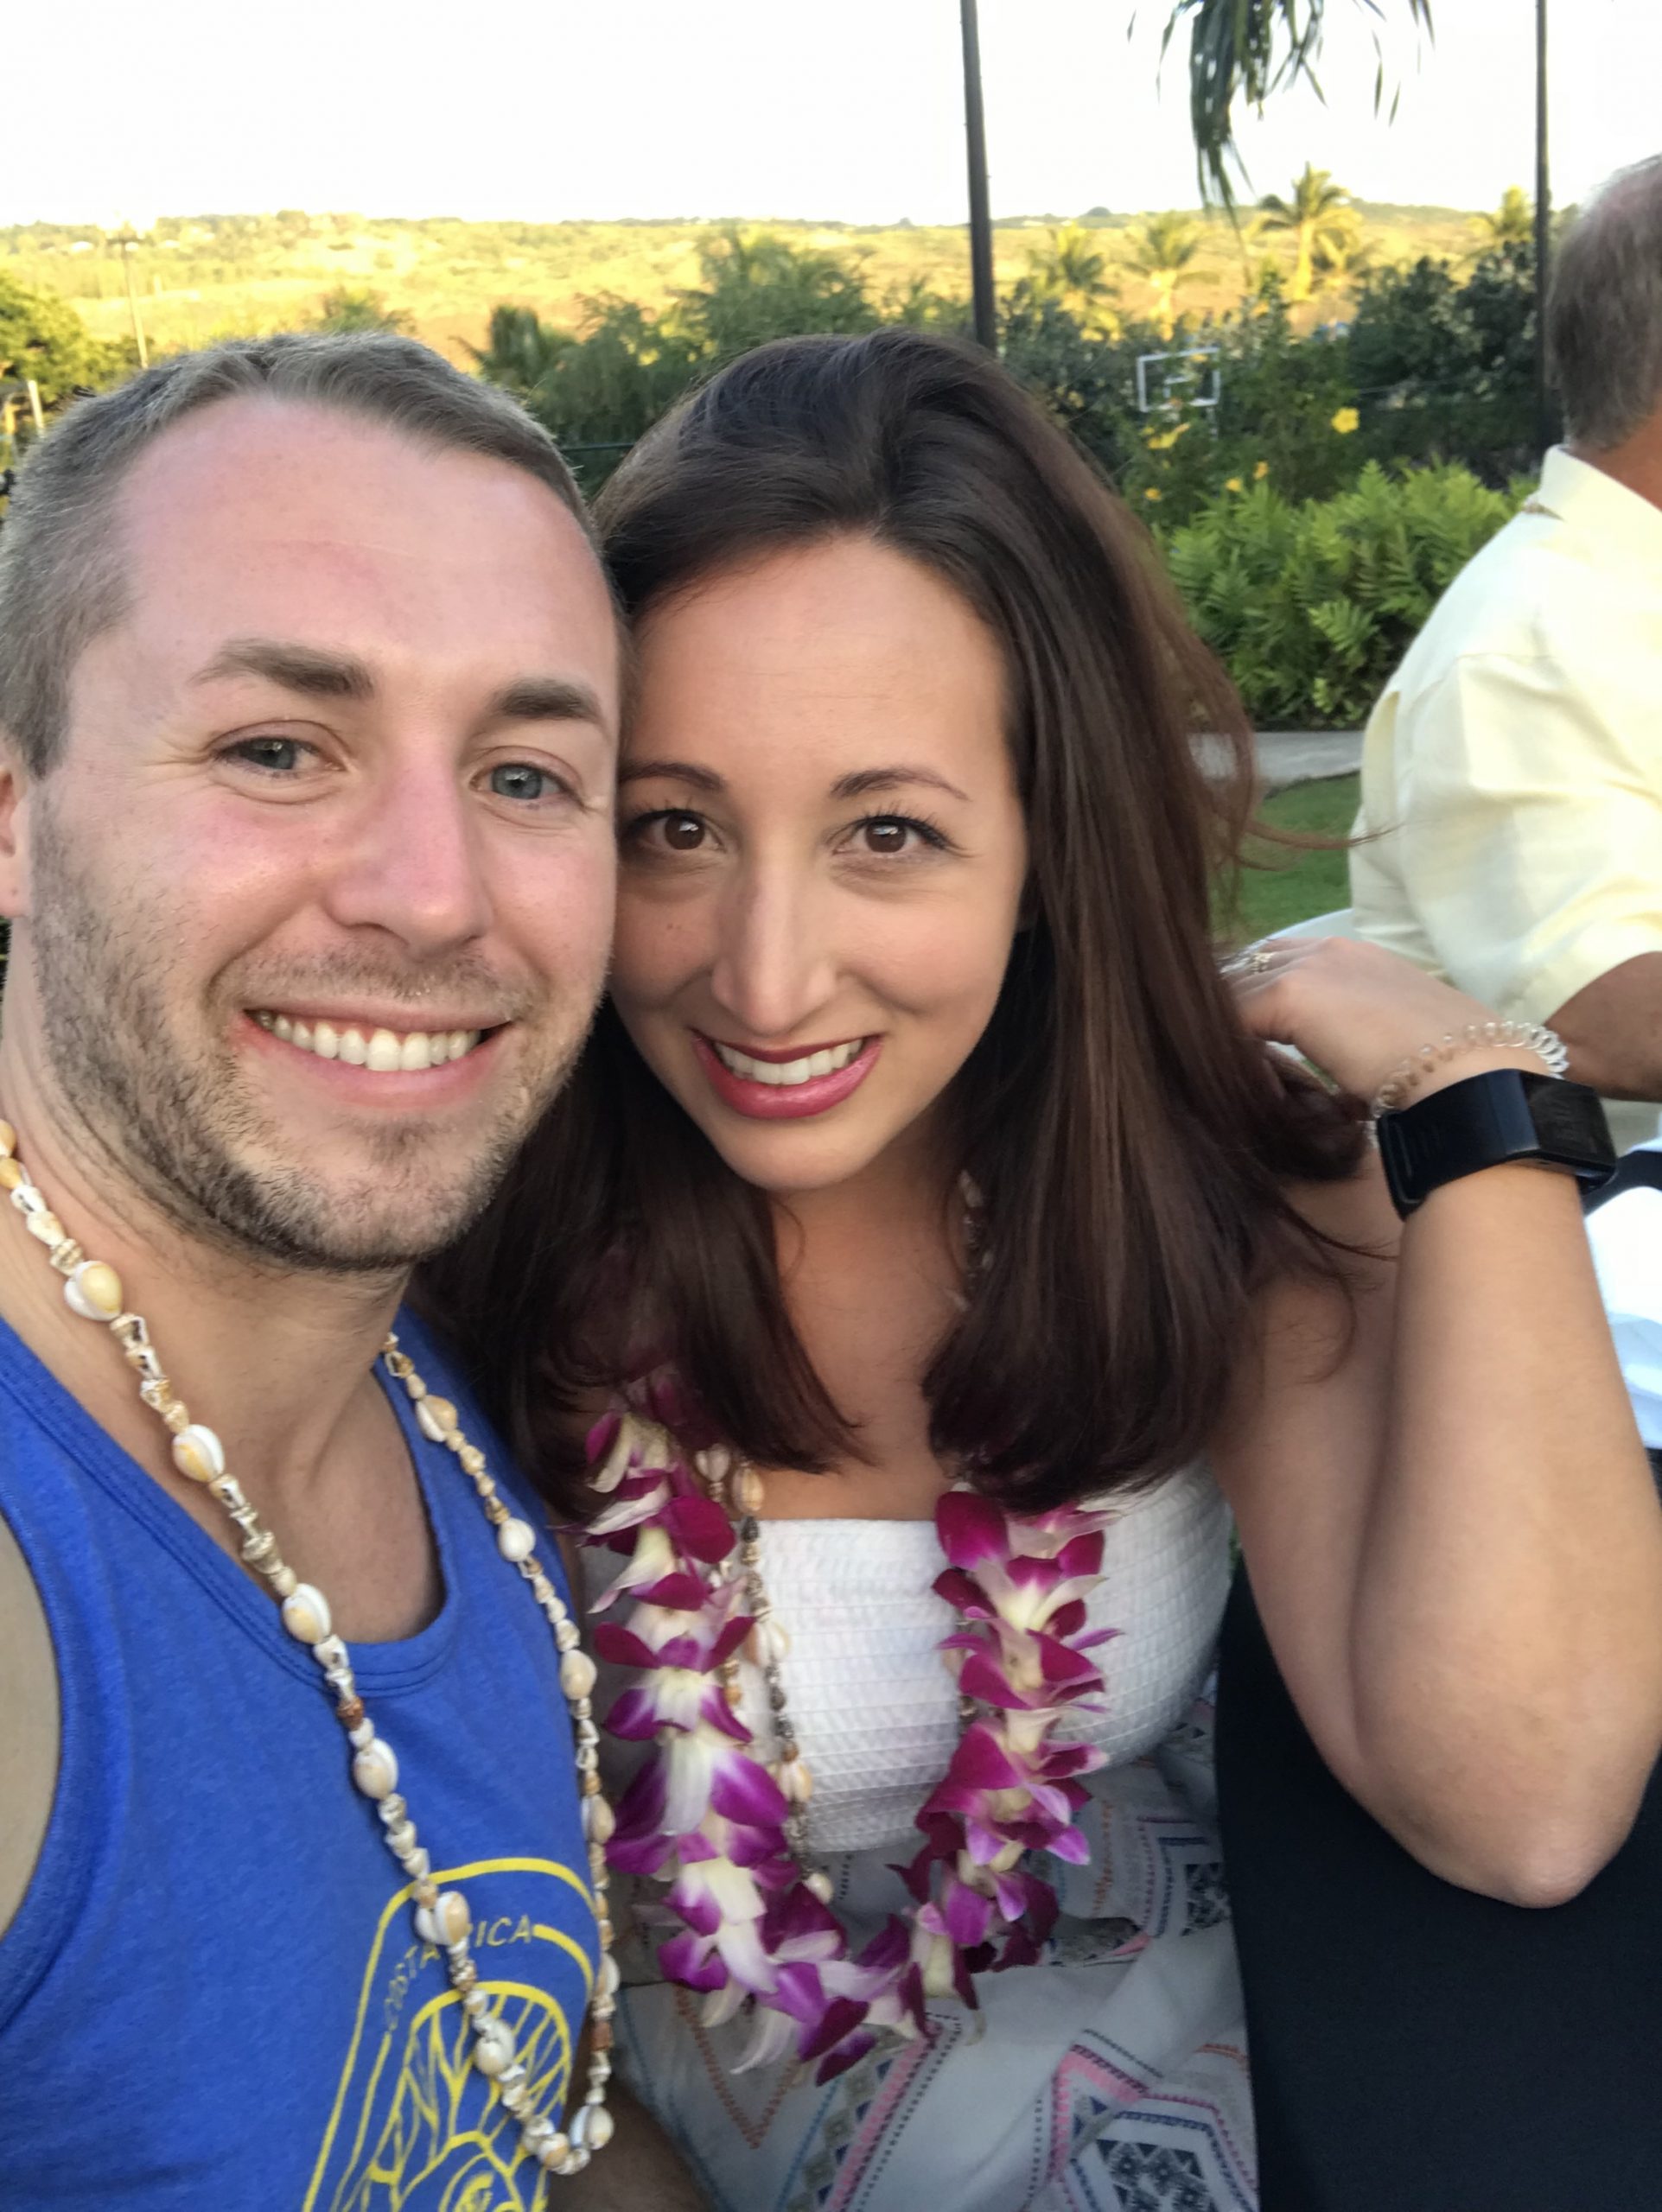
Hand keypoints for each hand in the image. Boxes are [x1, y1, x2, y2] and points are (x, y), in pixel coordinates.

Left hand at [1227, 936, 1546, 1105]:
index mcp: (1356, 957)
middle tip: (1223, 1055)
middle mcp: (1329, 949)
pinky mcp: (1290, 993)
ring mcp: (1309, 966)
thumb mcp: (1396, 1045)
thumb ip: (1358, 1045)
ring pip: (1233, 991)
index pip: (1280, 961)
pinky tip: (1246, 1087)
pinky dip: (1227, 1051)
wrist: (1471, 1074)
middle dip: (1231, 1008)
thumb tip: (1344, 1090)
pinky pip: (1230, 1018)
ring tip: (1228, 1075)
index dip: (1258, 999)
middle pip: (1248, 966)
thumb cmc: (1448, 1071)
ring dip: (1227, 1032)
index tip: (1250, 1044)